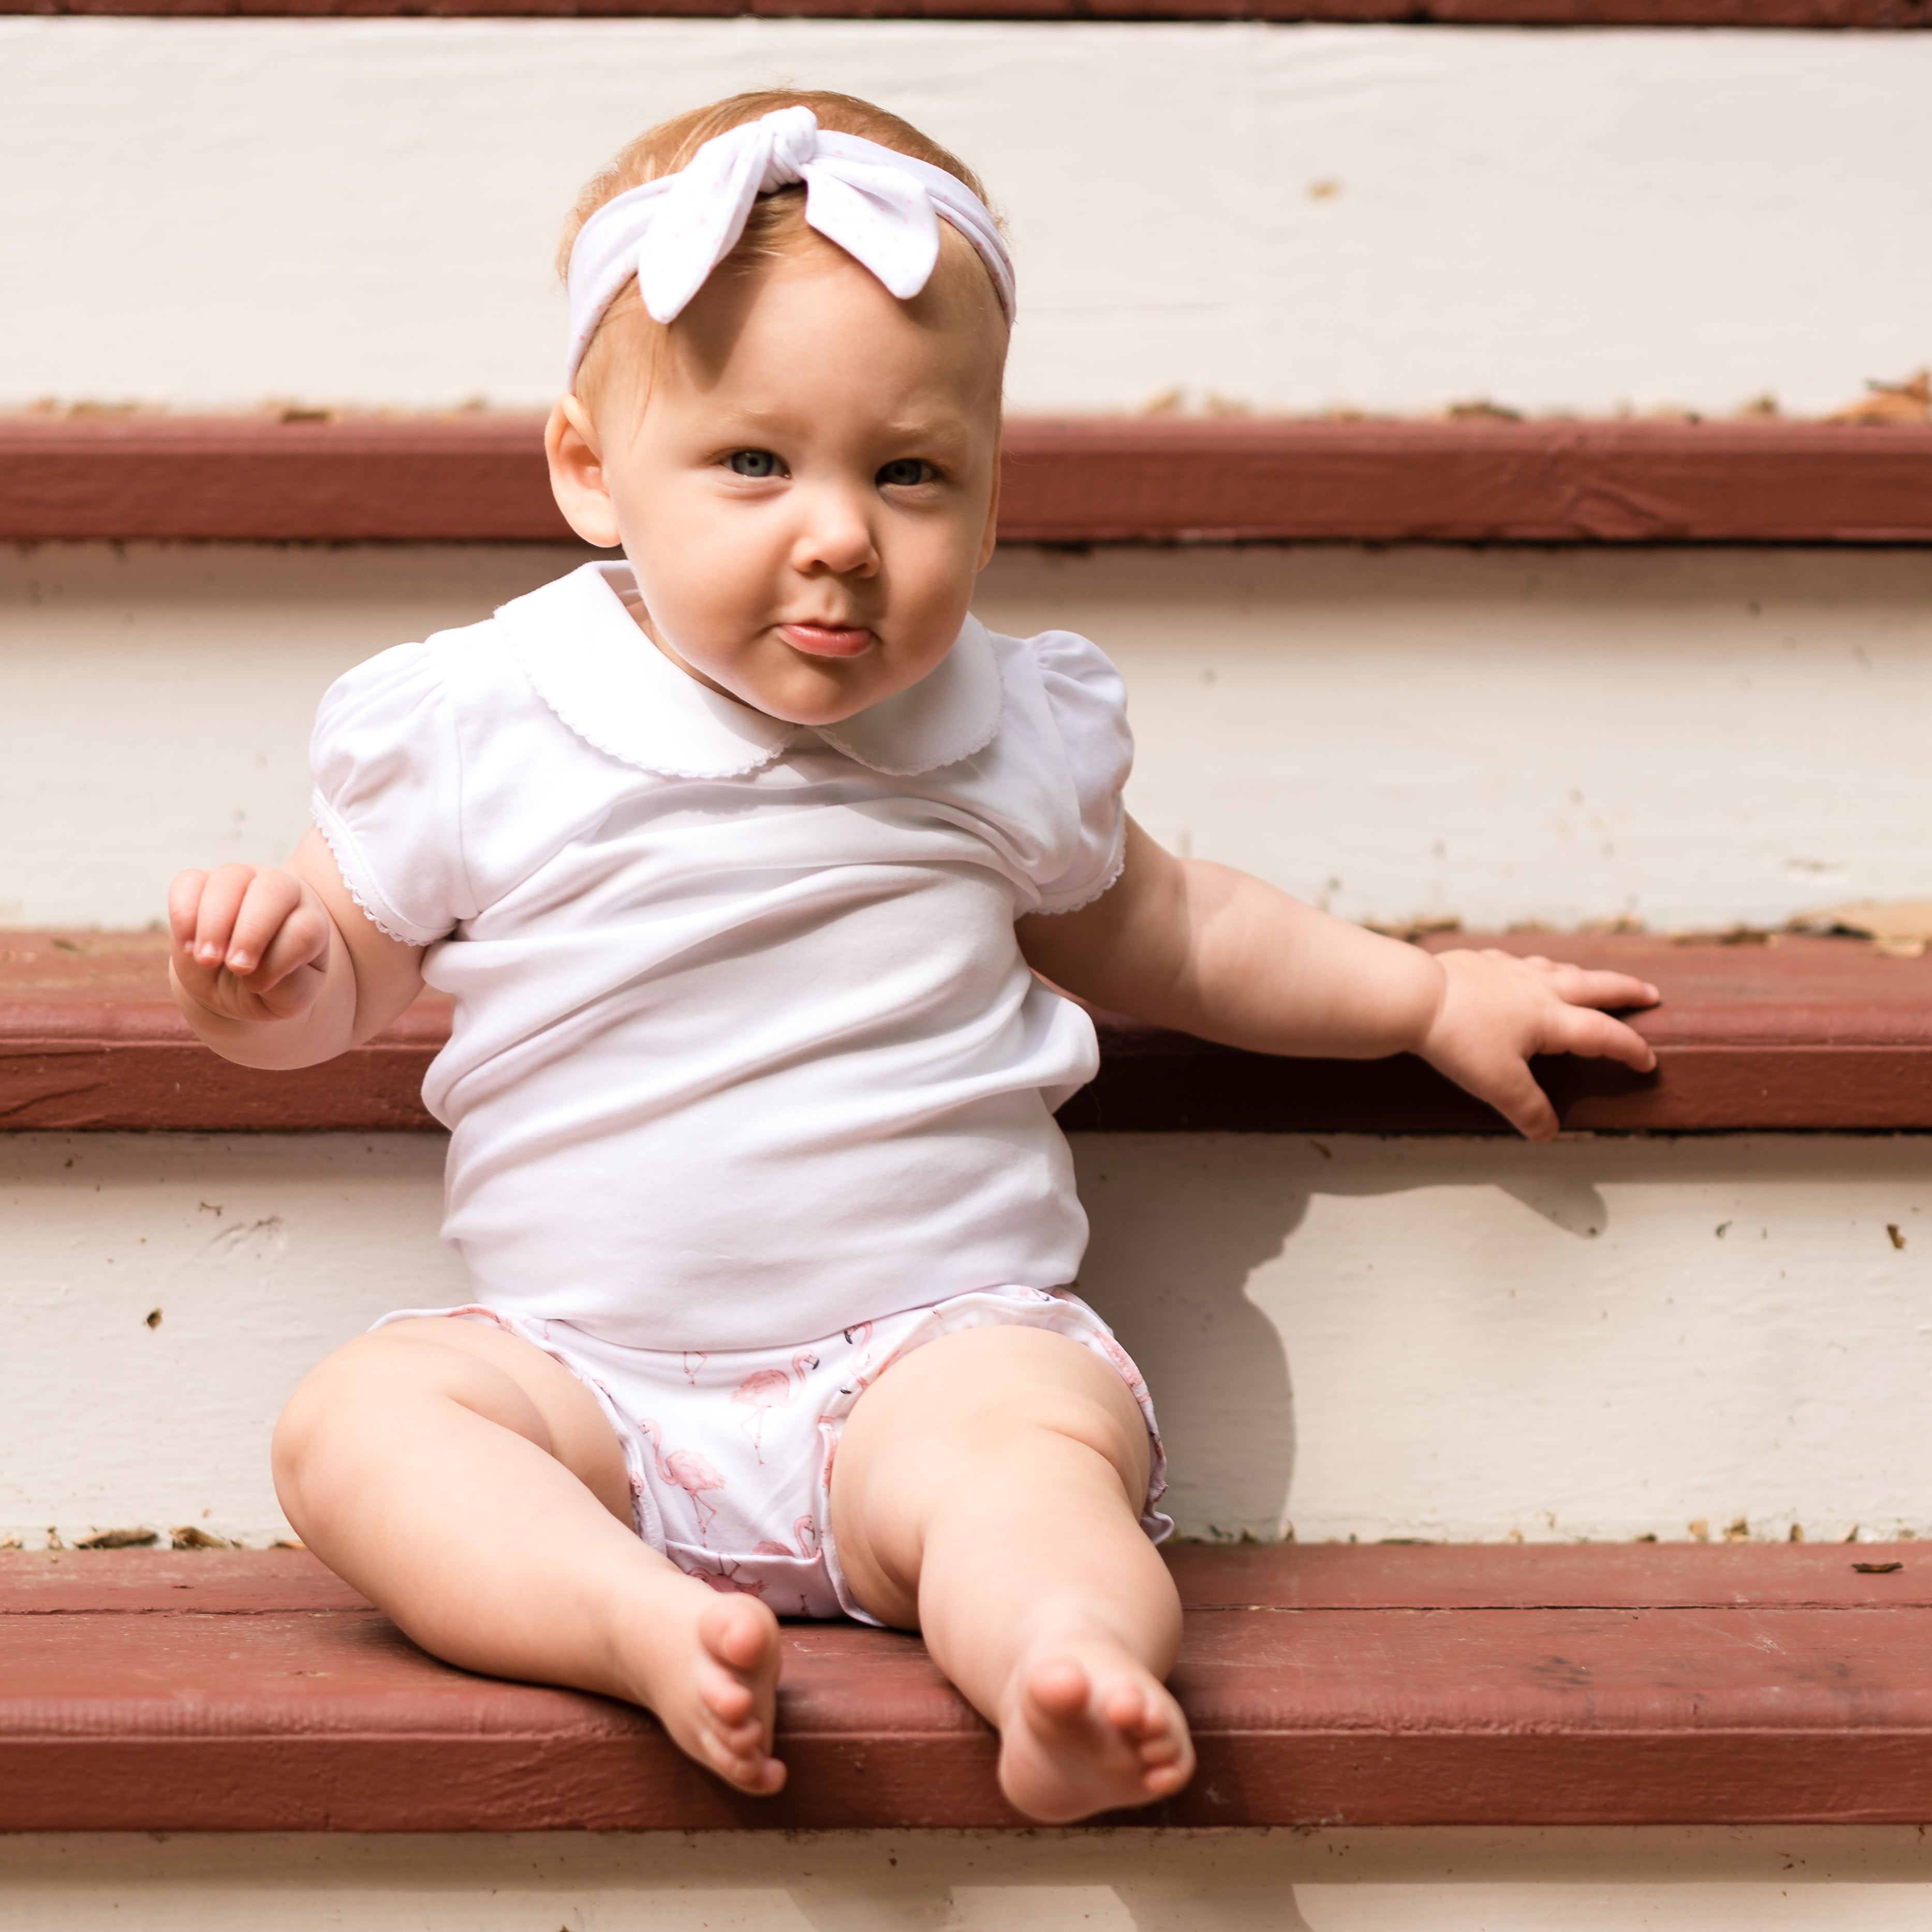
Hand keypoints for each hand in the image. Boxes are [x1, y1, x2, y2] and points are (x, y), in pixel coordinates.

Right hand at [168, 863, 333, 1024]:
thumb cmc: (273, 989)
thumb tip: (251, 971)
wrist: (236, 985)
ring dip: (214, 922)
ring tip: (206, 959)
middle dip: (251, 930)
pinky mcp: (201, 883)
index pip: (304, 928)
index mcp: (310, 919)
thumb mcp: (291, 998)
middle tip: (234, 967)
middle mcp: (280, 890)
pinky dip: (184, 914)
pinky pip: (190, 882)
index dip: (279, 957)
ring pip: (230, 878)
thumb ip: (287, 985)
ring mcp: (241, 880)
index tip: (256, 985)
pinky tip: (188, 947)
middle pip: (273, 889)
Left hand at [1418, 949, 1658, 1141]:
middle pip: (1595, 986)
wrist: (1415, 997)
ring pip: (1558, 969)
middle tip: (1650, 993)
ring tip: (1591, 981)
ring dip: (1582, 976)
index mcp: (1550, 1019)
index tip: (1647, 1061)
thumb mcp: (1499, 1085)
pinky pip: (1518, 963)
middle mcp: (1537, 988)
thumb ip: (1528, 1110)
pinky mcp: (1483, 963)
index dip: (1629, 1050)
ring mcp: (1510, 971)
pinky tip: (1524, 970)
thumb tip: (1548, 1133)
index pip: (1603, 1036)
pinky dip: (1533, 968)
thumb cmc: (1458, 1039)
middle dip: (1626, 991)